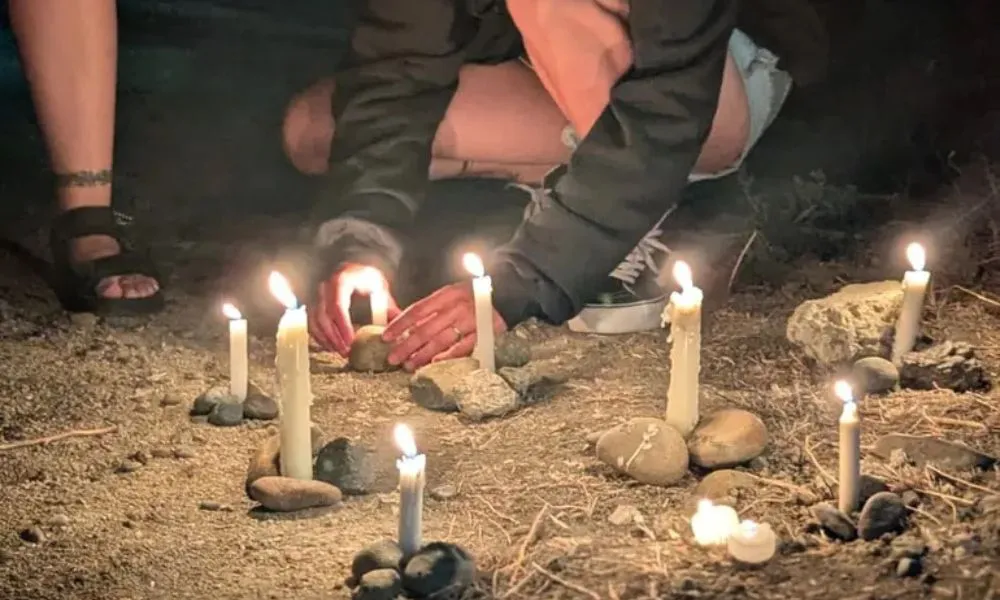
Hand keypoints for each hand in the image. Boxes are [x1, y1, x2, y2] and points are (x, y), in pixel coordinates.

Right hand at [309, 263, 400, 355]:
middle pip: (323, 316)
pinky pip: (312, 323)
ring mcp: (316, 295)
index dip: (343, 326)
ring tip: (341, 352)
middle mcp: (324, 287)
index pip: (337, 306)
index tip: (351, 341)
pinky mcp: (313, 304)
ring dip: (327, 339)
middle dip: (334, 337)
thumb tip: (402, 327)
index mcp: (341, 280)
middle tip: (347, 352)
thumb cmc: (367, 278)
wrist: (353, 268)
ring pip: (315, 321)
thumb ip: (388, 307)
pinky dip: (320, 337)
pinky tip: (332, 347)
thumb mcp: (379, 288)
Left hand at [382, 281, 506, 370]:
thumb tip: (401, 322)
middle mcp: (458, 306)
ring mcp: (471, 321)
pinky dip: (445, 357)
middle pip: (426, 329)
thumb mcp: (451, 295)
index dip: (400, 324)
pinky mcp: (483, 334)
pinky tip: (432, 364)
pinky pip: (460, 348)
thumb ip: (429, 308)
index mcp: (447, 294)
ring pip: (440, 341)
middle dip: (406, 345)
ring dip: (422, 355)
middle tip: (392, 357)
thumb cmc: (473, 298)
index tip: (386, 336)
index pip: (418, 310)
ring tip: (407, 365)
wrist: (509, 296)